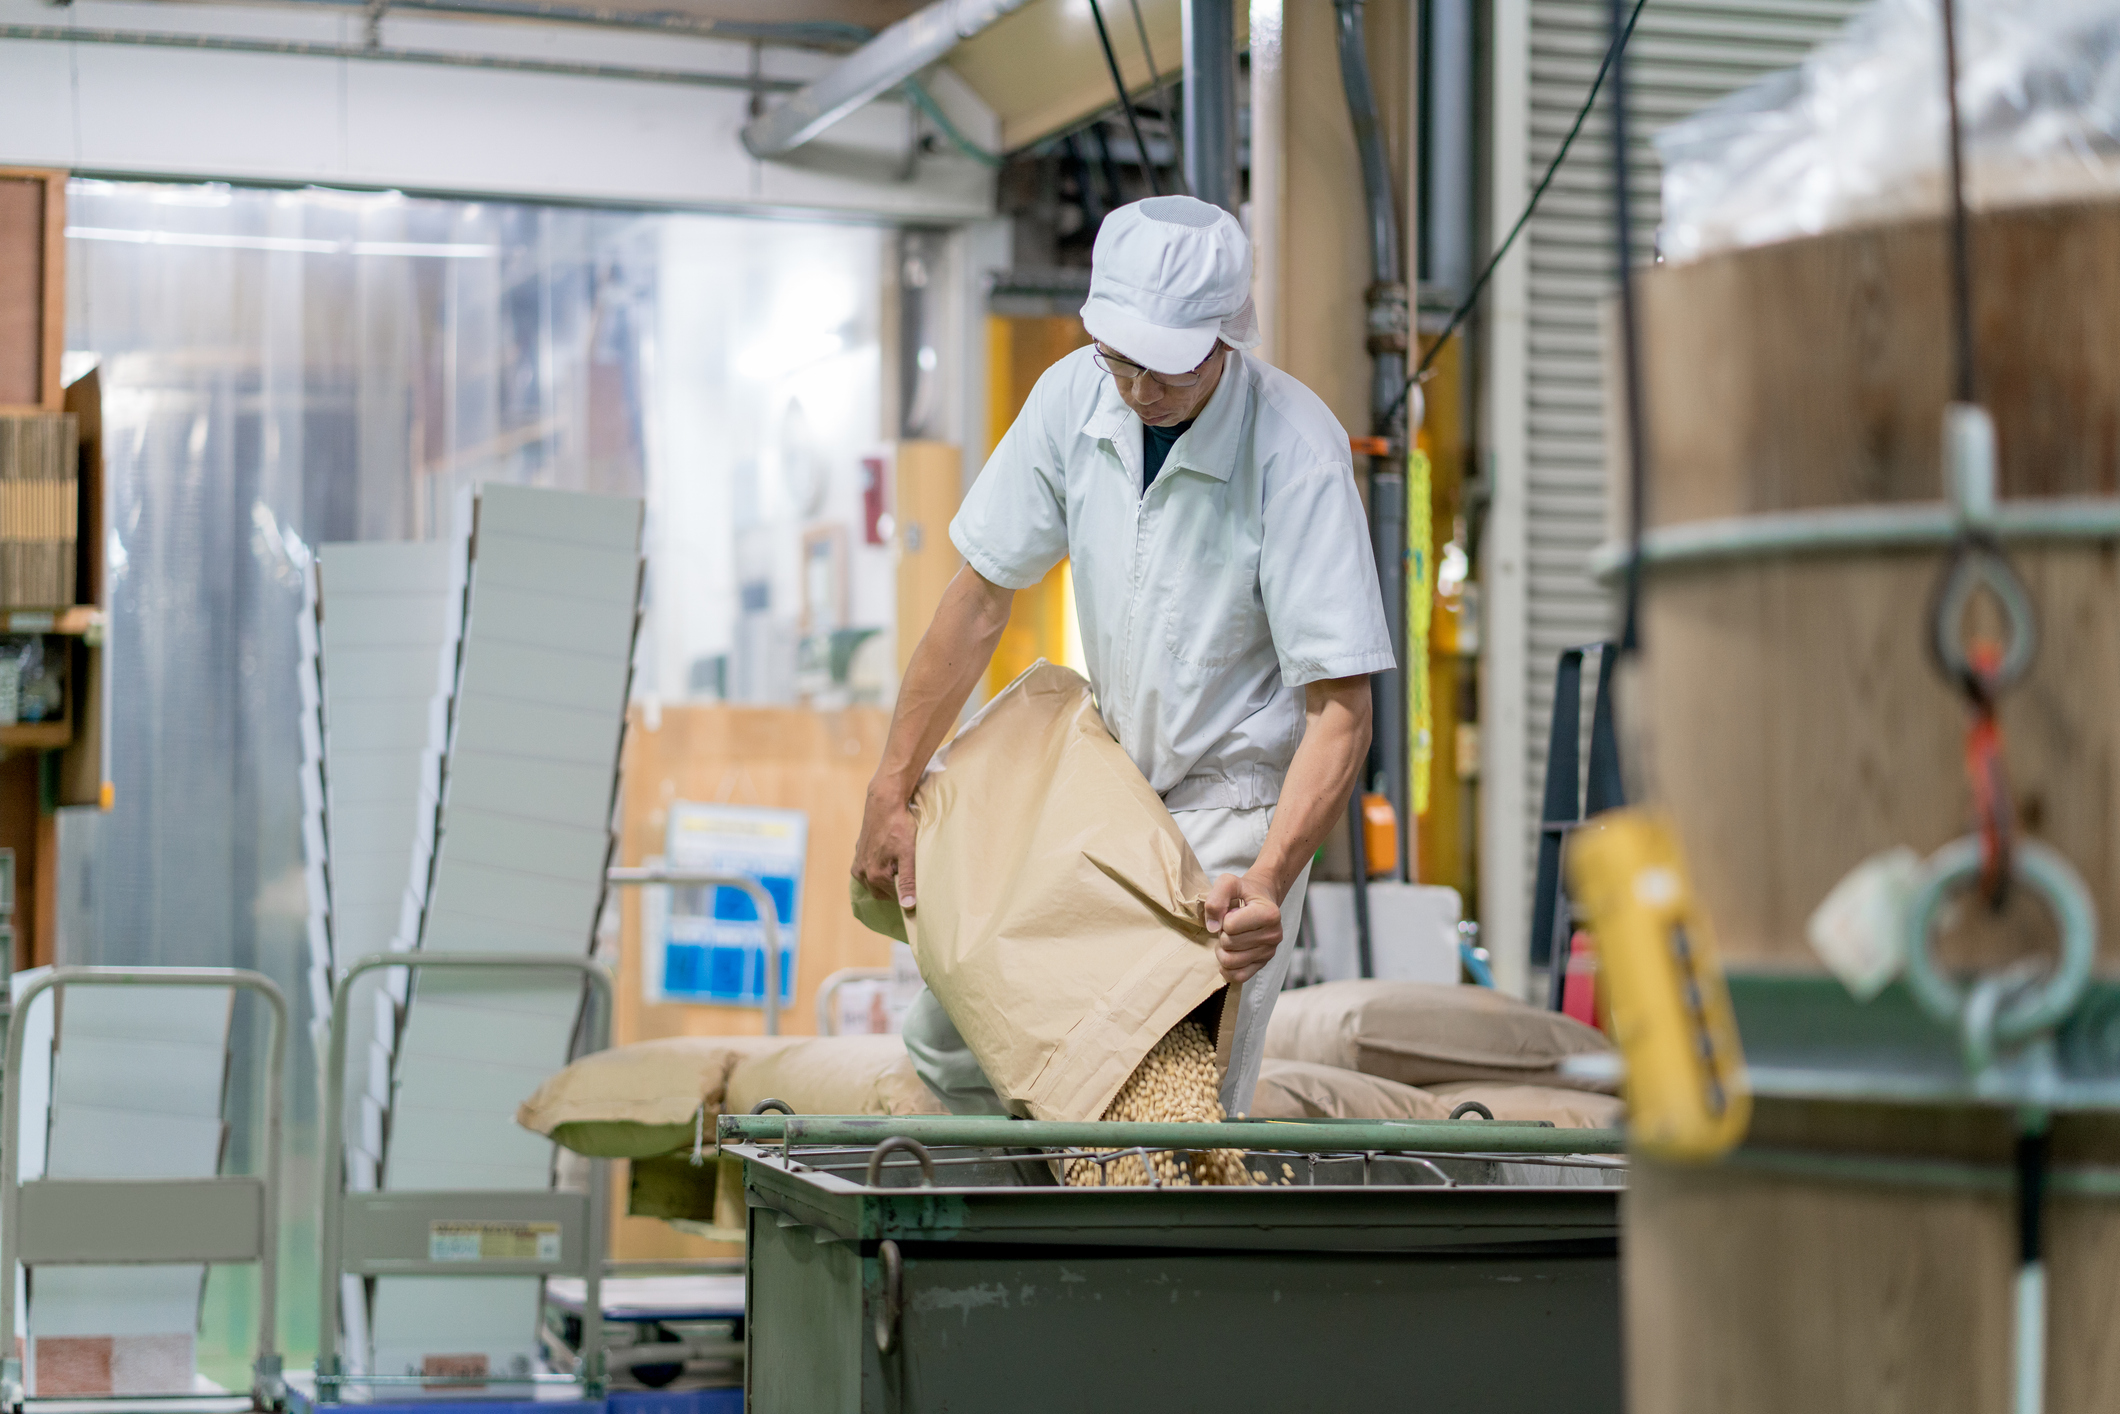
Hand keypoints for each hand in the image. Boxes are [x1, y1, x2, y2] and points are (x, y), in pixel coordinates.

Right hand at [853, 789, 918, 909]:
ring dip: (885, 880)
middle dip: (895, 888)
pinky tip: (888, 858)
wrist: (884, 802)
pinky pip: (867, 870)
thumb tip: (908, 906)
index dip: (907, 894)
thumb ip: (908, 881)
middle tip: (909, 875)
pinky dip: (877, 869)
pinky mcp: (858, 852)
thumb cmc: (899, 827)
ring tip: (899, 866)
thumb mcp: (908, 855)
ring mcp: (858, 862)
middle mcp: (862, 872)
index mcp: (875, 876)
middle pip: (882, 892)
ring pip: (872, 882)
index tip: (918, 888)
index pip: (894, 898)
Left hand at [1204, 870, 1283, 983]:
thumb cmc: (1244, 891)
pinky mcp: (1263, 964)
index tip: (1231, 911)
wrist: (1261, 899)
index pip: (1230, 926)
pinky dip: (1228, 969)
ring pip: (1231, 962)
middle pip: (1229, 944)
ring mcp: (1270, 951)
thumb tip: (1213, 927)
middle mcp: (1274, 935)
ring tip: (1229, 937)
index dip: (1223, 918)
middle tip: (1229, 925)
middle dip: (1222, 934)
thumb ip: (1216, 899)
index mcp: (1269, 914)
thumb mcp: (1228, 883)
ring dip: (1222, 950)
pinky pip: (1240, 977)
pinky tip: (1228, 955)